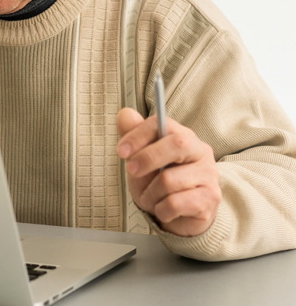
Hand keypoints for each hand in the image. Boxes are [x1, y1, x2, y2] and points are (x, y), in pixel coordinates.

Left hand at [116, 108, 221, 236]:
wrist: (180, 217)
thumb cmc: (158, 183)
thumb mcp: (140, 160)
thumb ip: (133, 137)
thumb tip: (124, 113)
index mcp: (183, 136)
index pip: (162, 124)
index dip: (138, 135)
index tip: (121, 151)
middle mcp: (200, 151)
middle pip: (177, 144)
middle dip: (147, 158)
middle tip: (131, 171)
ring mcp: (209, 175)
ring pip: (170, 180)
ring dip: (150, 194)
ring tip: (151, 198)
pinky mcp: (210, 199)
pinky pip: (175, 203)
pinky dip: (161, 210)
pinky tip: (164, 210)